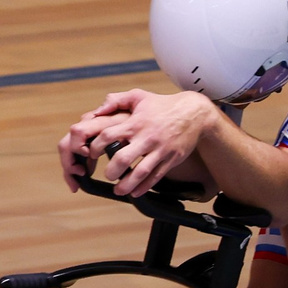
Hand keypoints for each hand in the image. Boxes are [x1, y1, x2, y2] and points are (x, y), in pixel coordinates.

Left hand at [60, 89, 217, 196]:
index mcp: (135, 123)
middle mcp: (146, 138)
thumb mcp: (139, 96)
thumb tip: (98, 110)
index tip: (93, 154)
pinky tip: (136, 191)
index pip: (108, 137)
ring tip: (119, 190)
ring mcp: (160, 150)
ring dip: (127, 185)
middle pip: (122, 159)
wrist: (194, 113)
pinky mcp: (171, 159)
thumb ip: (116, 100)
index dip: (96, 147)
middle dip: (111, 171)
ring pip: (140, 172)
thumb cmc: (164, 105)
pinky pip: (156, 176)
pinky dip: (145, 187)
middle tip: (108, 175)